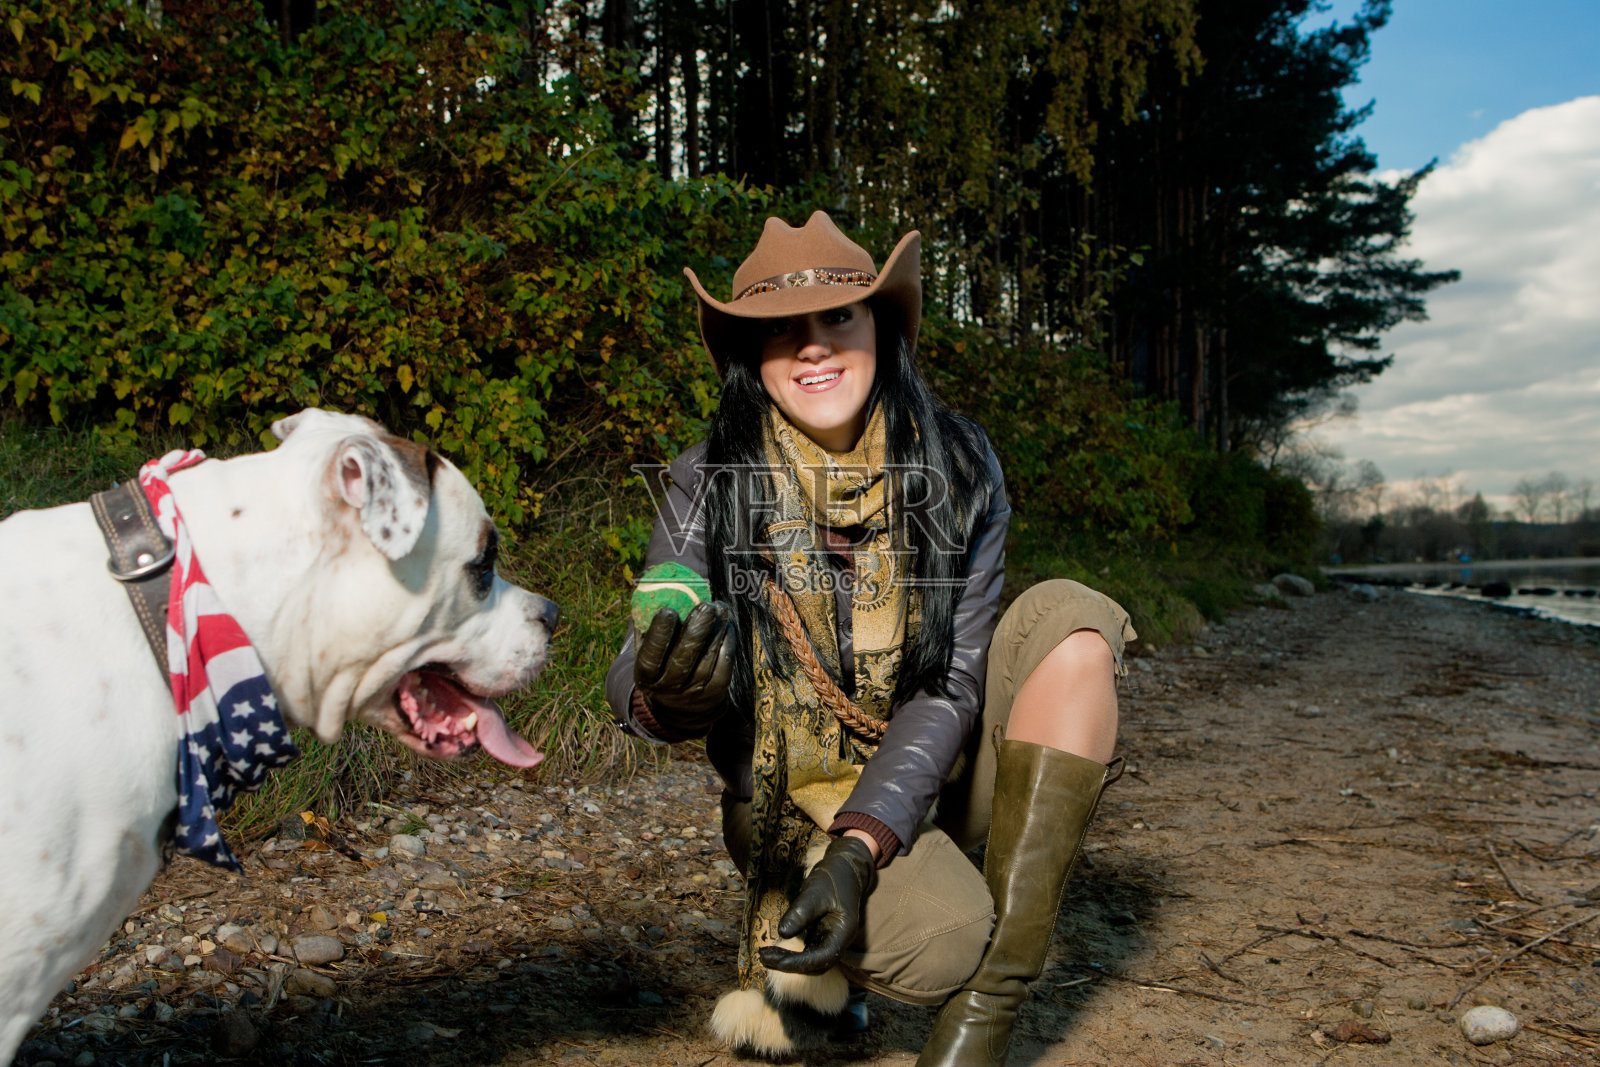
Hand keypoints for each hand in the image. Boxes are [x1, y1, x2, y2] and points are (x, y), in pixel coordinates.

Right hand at [634, 600, 735, 732]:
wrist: (679, 705)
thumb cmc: (660, 665)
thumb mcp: (646, 652)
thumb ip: (646, 627)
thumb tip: (649, 592)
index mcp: (647, 676)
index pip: (651, 656)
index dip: (659, 634)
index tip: (668, 611)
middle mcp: (670, 687)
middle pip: (684, 658)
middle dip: (696, 630)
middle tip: (706, 606)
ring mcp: (694, 691)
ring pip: (708, 658)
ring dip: (717, 631)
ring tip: (720, 608)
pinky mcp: (715, 692)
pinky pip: (724, 664)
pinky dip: (728, 643)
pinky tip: (727, 626)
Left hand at [757, 835, 875, 974]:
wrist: (845, 868)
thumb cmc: (832, 878)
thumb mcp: (815, 892)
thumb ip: (800, 913)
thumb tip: (782, 934)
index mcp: (843, 932)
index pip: (822, 958)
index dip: (800, 963)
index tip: (778, 961)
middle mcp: (839, 941)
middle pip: (816, 965)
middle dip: (791, 965)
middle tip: (764, 957)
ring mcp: (831, 940)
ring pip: (812, 961)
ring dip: (790, 961)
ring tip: (765, 955)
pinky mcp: (822, 936)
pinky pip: (808, 952)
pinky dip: (793, 954)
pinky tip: (776, 950)